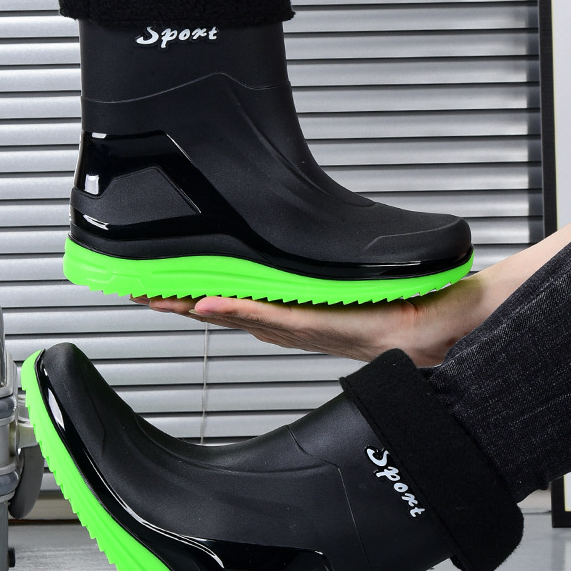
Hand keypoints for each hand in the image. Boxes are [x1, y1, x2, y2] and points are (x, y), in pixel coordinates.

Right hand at [133, 280, 483, 366]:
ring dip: (194, 307)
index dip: (189, 291)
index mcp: (289, 308)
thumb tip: (288, 244)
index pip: (228, 298)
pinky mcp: (317, 325)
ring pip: (235, 315)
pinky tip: (209, 303)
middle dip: (176, 300)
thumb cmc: (393, 305)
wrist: (433, 325)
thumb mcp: (339, 279)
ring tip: (158, 294)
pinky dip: (238, 311)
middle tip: (137, 288)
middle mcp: (287, 321)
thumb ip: (310, 269)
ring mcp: (299, 326)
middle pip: (219, 310)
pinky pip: (271, 317)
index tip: (156, 280)